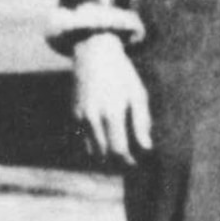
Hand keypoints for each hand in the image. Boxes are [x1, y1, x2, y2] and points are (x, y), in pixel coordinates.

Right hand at [72, 32, 152, 165]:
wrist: (94, 57)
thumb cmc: (123, 76)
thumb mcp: (138, 95)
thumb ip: (142, 123)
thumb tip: (146, 148)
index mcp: (112, 112)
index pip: (118, 149)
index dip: (128, 161)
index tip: (137, 164)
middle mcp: (93, 117)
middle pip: (104, 154)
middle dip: (117, 161)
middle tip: (131, 161)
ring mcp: (80, 117)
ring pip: (91, 150)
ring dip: (105, 155)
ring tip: (121, 151)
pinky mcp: (73, 115)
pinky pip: (83, 139)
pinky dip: (95, 144)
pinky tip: (107, 139)